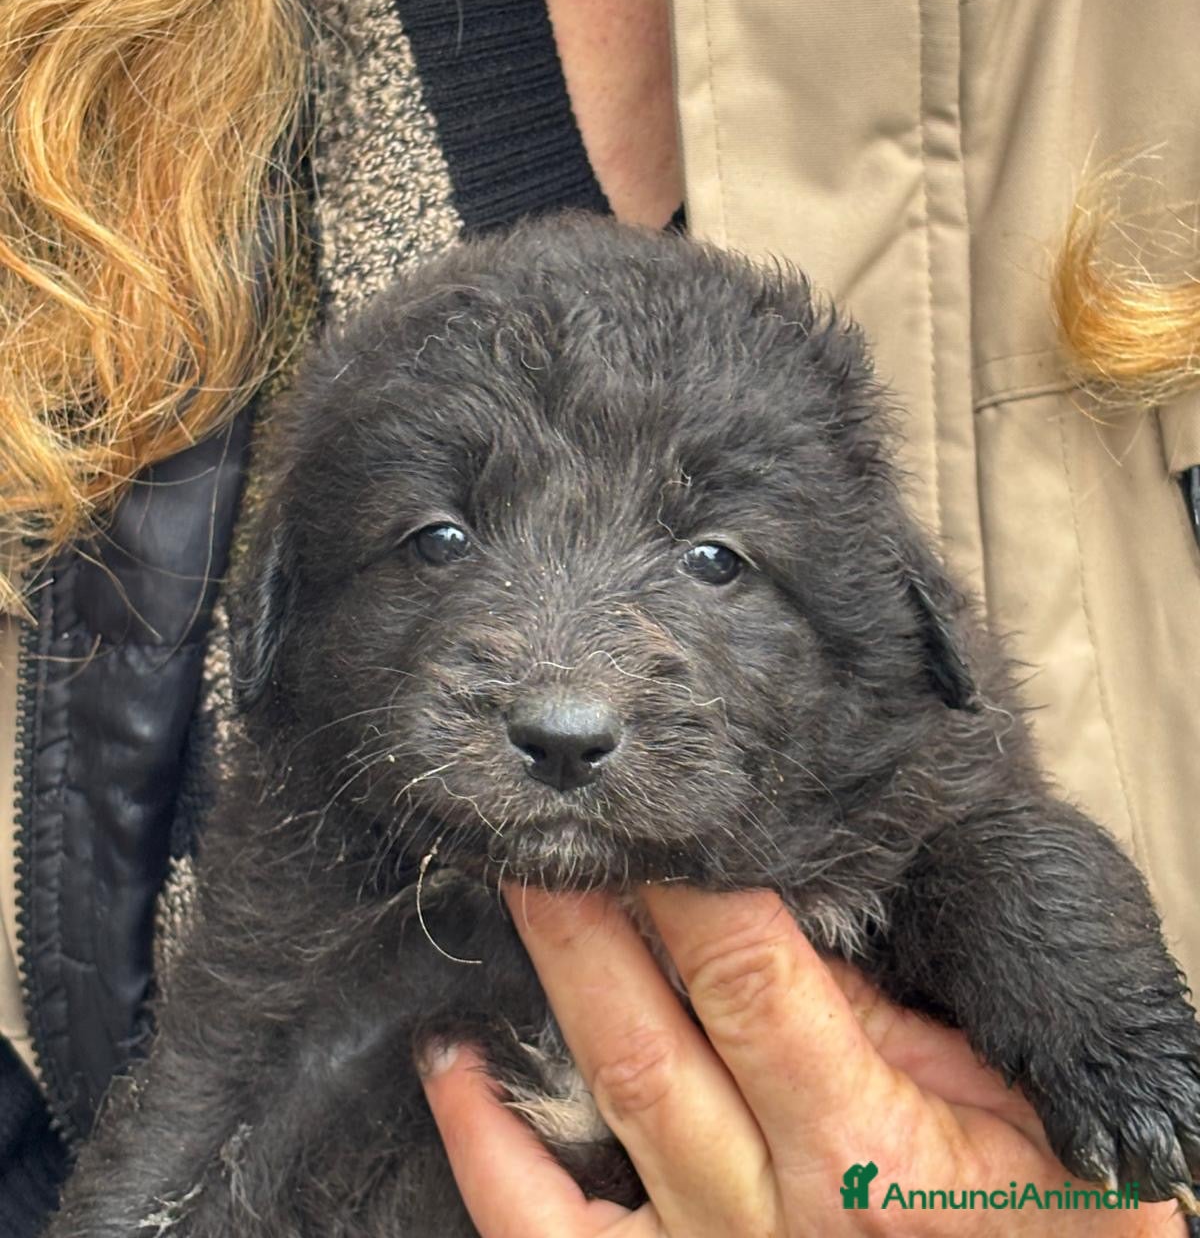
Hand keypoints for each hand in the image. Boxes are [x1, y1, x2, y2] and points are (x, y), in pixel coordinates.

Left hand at [421, 885, 1188, 1235]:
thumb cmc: (1035, 1220)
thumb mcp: (1002, 1109)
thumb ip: (897, 1024)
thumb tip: (791, 930)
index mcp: (860, 1144)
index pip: (751, 981)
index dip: (693, 886)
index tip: (659, 809)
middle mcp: (765, 1207)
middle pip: (648, 1032)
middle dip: (589, 914)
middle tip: (545, 822)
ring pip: (599, 1102)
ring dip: (543, 987)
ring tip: (503, 888)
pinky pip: (541, 1230)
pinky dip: (481, 1146)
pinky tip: (446, 1063)